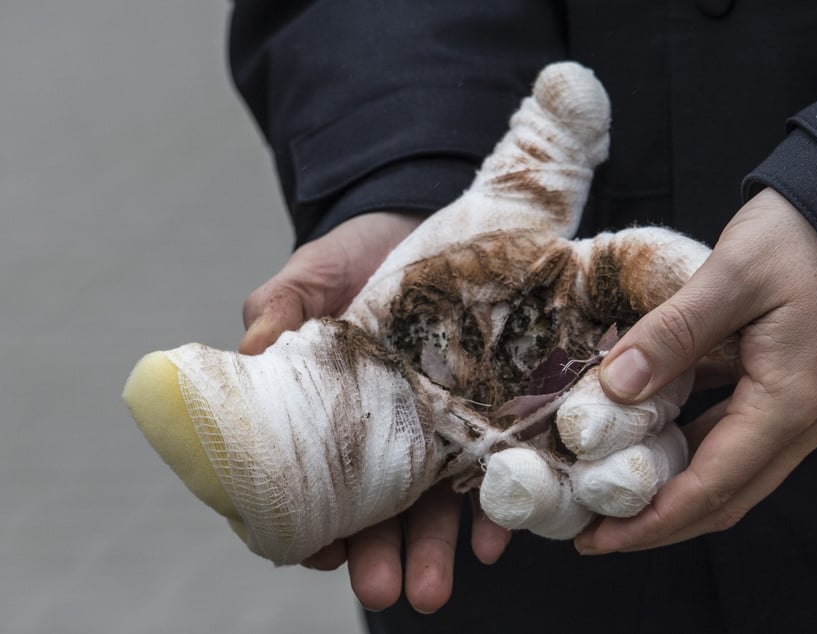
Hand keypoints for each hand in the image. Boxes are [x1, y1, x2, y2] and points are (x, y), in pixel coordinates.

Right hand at [240, 211, 508, 612]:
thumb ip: (277, 310)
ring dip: (433, 550)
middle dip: (381, 556)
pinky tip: (494, 538)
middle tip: (385, 591)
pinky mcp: (487, 411)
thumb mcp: (308, 278)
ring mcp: (438, 428)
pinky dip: (494, 507)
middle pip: (378, 512)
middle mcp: (383, 436)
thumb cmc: (353, 258)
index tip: (317, 553)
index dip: (312, 528)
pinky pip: (493, 467)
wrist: (422, 226)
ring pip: (433, 504)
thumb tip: (251, 350)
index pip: (313, 487)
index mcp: (330, 416)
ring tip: (433, 589)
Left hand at [576, 188, 816, 552]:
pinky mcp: (788, 390)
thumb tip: (615, 387)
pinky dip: (687, 448)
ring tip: (608, 490)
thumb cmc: (807, 237)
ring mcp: (797, 409)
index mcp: (788, 404)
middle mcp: (798, 422)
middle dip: (654, 523)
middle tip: (591, 529)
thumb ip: (672, 333)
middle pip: (722, 499)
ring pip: (727, 473)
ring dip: (670, 490)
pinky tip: (645, 435)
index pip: (710, 488)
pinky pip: (733, 437)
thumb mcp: (733, 276)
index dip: (648, 522)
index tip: (595, 540)